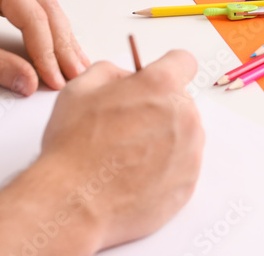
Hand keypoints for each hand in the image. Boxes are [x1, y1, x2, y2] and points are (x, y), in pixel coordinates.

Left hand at [0, 0, 88, 93]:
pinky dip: (47, 27)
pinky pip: (34, 4)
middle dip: (63, 44)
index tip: (56, 78)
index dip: (47, 52)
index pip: (33, 16)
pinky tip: (58, 46)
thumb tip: (29, 83)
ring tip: (74, 64)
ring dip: (60, 36)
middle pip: (47, 8)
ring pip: (46, 5)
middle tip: (76, 73)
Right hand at [40, 52, 203, 248]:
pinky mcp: (188, 183)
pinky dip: (164, 169)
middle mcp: (184, 115)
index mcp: (161, 85)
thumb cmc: (73, 146)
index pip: (183, 61)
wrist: (73, 201)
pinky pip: (181, 166)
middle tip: (127, 125)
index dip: (167, 68)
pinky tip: (134, 175)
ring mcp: (190, 151)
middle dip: (158, 107)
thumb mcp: (80, 88)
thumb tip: (128, 76)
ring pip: (184, 134)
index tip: (154, 81)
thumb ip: (111, 71)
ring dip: (163, 139)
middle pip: (180, 101)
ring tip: (127, 155)